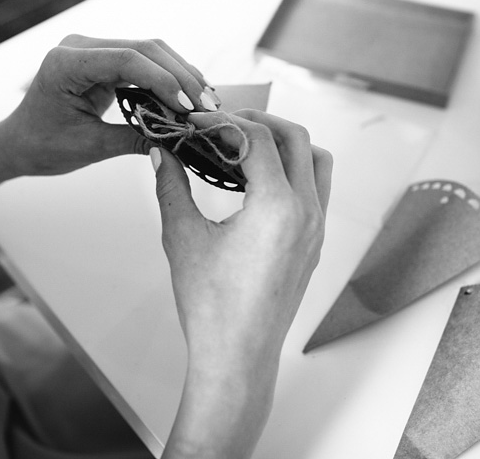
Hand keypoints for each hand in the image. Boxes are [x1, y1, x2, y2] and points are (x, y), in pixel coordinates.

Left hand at [0, 35, 216, 176]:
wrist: (19, 143)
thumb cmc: (44, 146)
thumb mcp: (90, 147)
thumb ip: (134, 139)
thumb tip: (179, 141)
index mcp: (65, 62)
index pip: (125, 59)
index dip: (162, 80)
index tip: (188, 106)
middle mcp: (80, 46)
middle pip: (144, 49)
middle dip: (180, 77)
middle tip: (208, 106)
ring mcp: (93, 48)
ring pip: (150, 51)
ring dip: (181, 75)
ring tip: (207, 102)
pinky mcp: (104, 57)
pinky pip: (143, 61)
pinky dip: (168, 77)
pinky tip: (189, 95)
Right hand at [153, 110, 331, 458]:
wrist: (237, 356)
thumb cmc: (209, 304)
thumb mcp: (182, 238)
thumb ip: (171, 187)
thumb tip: (162, 154)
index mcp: (277, 206)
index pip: (256, 138)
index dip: (222, 122)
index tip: (194, 122)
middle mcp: (306, 212)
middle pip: (295, 138)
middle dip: (258, 121)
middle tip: (221, 123)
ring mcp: (316, 228)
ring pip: (316, 160)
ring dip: (285, 142)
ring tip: (245, 144)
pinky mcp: (314, 243)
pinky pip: (317, 188)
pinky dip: (294, 169)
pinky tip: (259, 179)